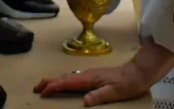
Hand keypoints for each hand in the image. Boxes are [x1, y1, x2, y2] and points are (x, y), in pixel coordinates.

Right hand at [33, 62, 147, 106]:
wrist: (138, 73)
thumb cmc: (127, 83)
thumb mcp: (115, 92)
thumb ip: (100, 96)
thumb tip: (84, 101)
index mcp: (89, 78)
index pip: (66, 82)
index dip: (53, 86)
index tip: (42, 92)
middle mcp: (86, 74)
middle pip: (63, 77)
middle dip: (48, 82)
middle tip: (36, 88)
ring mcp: (89, 74)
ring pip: (67, 77)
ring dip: (54, 81)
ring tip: (44, 87)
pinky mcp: (92, 76)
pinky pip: (73, 78)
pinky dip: (63, 81)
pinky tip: (63, 85)